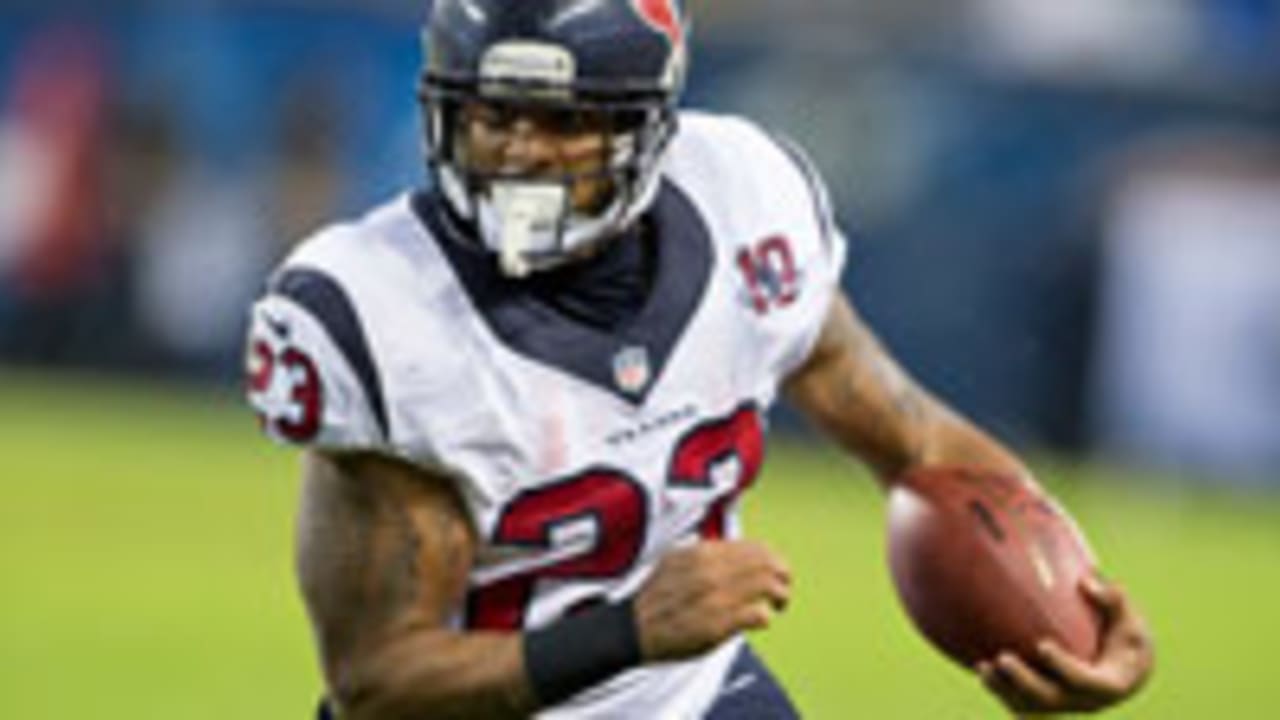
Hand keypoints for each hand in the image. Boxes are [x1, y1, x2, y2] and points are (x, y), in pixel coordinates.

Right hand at [634, 540, 791, 661]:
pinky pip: (758, 615)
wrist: (634, 627)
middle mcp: (712, 571)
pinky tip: (760, 620)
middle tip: (783, 588)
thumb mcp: (676, 560)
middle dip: (783, 576)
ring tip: (778, 605)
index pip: (755, 548)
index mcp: (703, 553)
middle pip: (767, 564)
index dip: (774, 558)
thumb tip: (731, 548)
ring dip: (780, 596)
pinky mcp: (718, 624)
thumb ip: (703, 552)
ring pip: (768, 586)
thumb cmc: (658, 596)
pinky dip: (765, 617)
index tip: (778, 570)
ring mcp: (715, 597)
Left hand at [976, 574, 1153, 715]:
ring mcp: (1065, 706)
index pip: (1084, 681)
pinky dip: (1001, 691)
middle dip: (1024, 682)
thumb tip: (1086, 581)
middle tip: (1002, 658)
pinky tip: (980, 670)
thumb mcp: (1131, 621)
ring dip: (1004, 690)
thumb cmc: (1126, 638)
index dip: (1063, 667)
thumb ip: (1114, 601)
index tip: (1043, 646)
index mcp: (1110, 685)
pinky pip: (1022, 704)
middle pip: (1050, 699)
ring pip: (1031, 707)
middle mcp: (1085, 702)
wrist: (1126, 670)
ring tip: (981, 667)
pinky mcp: (1049, 704)